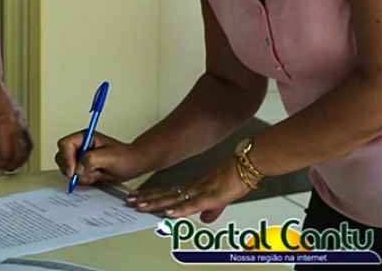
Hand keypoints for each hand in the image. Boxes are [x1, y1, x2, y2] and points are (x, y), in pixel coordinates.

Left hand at [0, 81, 32, 170]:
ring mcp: (22, 123)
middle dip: (10, 165)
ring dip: (20, 159)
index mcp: (3, 129)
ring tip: (9, 162)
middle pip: (20, 155)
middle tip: (0, 168)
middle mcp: (16, 127)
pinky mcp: (23, 120)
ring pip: (28, 148)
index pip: (6, 156)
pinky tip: (15, 150)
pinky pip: (29, 139)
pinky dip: (24, 149)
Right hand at [55, 131, 147, 185]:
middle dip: (72, 169)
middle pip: (61, 157)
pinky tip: (96, 177)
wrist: (133, 165)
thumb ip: (91, 159)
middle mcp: (81, 147)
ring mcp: (81, 158)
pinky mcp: (84, 169)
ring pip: (67, 170)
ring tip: (95, 173)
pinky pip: (75, 178)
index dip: (66, 158)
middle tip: (85, 173)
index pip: (65, 144)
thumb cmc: (126, 157)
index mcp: (85, 137)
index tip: (73, 170)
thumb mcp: (109, 157)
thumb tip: (78, 168)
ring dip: (80, 176)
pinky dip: (84, 180)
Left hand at [128, 155, 250, 223]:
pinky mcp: (213, 196)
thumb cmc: (239, 174)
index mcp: (197, 186)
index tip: (138, 198)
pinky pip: (194, 204)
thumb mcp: (224, 198)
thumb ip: (213, 210)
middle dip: (148, 199)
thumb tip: (205, 221)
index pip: (170, 192)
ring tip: (140, 206)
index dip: (153, 195)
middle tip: (130, 201)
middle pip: (167, 194)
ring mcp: (203, 191)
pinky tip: (169, 213)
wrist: (251, 162)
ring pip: (175, 199)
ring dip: (157, 203)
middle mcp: (196, 187)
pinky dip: (181, 210)